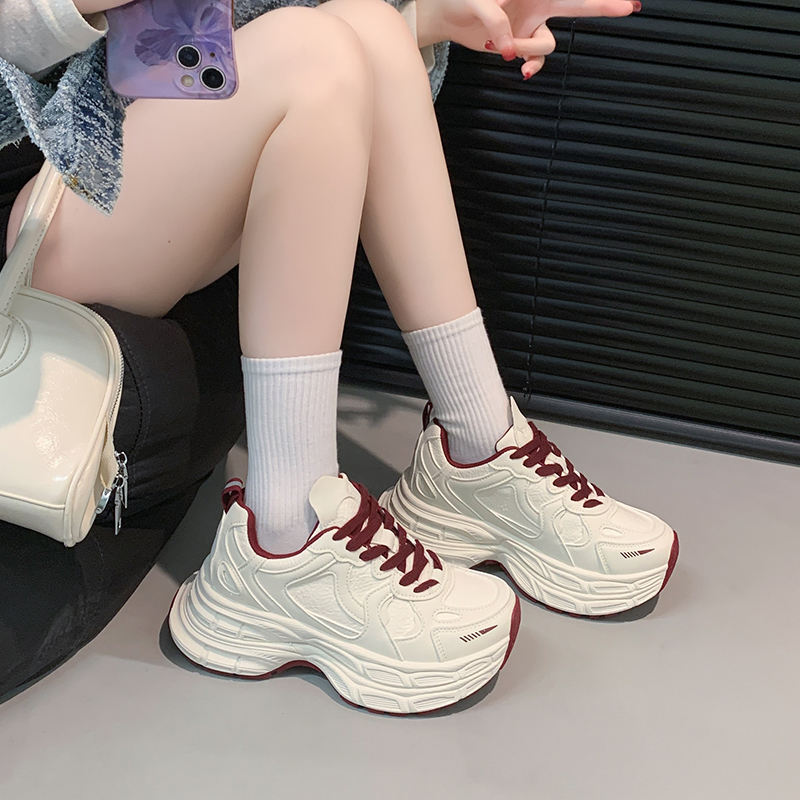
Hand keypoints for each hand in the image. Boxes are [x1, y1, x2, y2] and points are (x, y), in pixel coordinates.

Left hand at [416, 0, 640, 79]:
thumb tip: (511, 50)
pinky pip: (535, 61)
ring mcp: (531, 25)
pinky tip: (521, 66)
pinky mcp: (521, 44)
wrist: (447, 14)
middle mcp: (539, 4)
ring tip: (503, 45)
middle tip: (630, 6)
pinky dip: (529, 65)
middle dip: (604, 7)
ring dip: (528, 50)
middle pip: (578, 6)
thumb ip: (496, 23)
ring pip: (547, 46)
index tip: (628, 1)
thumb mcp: (478, 4)